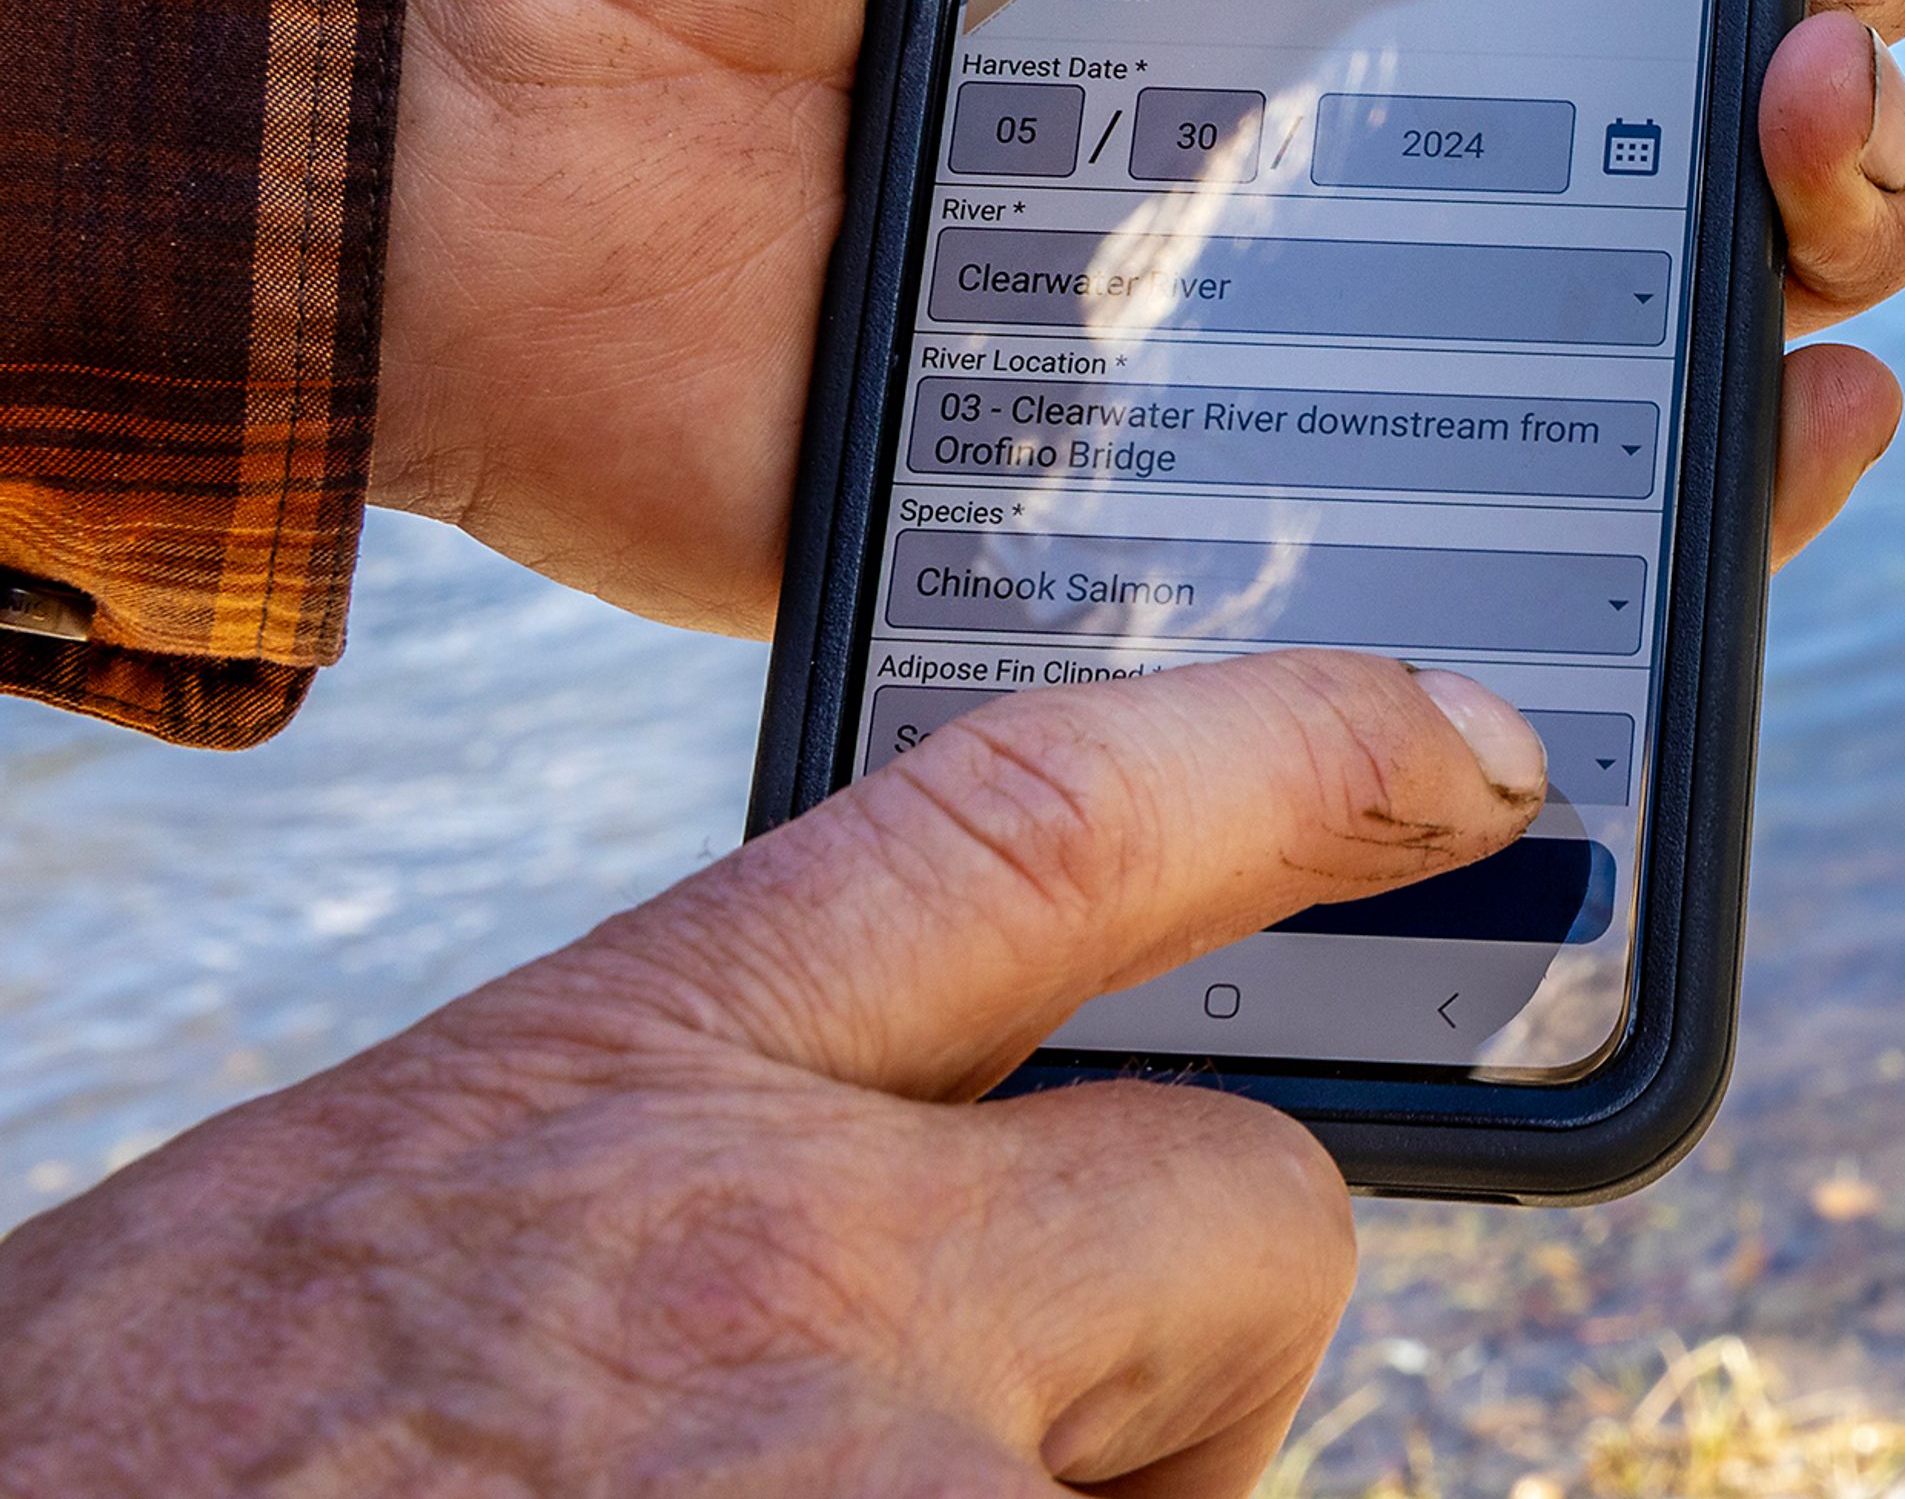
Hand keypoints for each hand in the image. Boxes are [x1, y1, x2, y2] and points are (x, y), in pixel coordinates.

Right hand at [0, 653, 1543, 1495]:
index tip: (1474, 751)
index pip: (1058, 807)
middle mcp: (797, 1255)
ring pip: (1199, 1480)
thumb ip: (681, 1156)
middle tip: (998, 1449)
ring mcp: (872, 1482)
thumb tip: (935, 1191)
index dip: (1304, 749)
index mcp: (641, 1063)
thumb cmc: (160, 1460)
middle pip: (1254, 1202)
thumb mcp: (393, 1223)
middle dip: (1189, 1336)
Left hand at [390, 0, 1904, 633]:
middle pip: (1743, 2)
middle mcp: (1367, 36)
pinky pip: (1586, 493)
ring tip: (1800, 90)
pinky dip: (1760, 457)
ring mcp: (1344, 257)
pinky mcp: (1281, 456)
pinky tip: (1820, 381)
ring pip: (1720, 237)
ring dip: (1856, 157)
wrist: (418, 98)